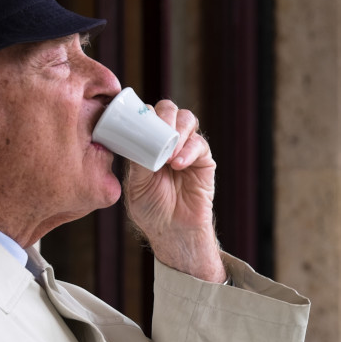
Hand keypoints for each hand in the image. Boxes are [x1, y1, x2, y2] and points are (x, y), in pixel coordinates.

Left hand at [123, 101, 226, 281]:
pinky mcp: (203, 160)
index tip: (139, 122)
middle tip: (159, 132)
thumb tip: (138, 138)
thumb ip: (138, 161)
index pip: (148, 116)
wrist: (172, 231)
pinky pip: (199, 145)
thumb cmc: (151, 210)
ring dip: (178, 131)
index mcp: (148, 143)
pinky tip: (178, 164)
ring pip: (187, 120)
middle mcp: (168, 141)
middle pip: (169, 110)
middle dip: (164, 116)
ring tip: (169, 154)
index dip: (144, 113)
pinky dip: (189, 150)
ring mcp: (186, 148)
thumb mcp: (136, 185)